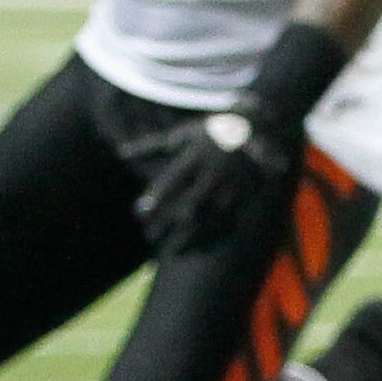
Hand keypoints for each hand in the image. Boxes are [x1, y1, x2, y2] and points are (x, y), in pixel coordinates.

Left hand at [134, 106, 299, 254]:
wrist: (260, 129)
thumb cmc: (211, 132)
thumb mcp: (183, 134)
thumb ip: (152, 147)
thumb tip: (121, 152)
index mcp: (197, 156)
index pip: (173, 180)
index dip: (156, 197)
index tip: (139, 213)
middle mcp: (214, 173)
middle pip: (190, 204)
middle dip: (170, 223)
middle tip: (150, 237)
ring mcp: (231, 187)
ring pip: (209, 218)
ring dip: (189, 237)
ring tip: (171, 252)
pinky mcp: (244, 198)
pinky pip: (227, 223)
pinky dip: (211, 238)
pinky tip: (197, 248)